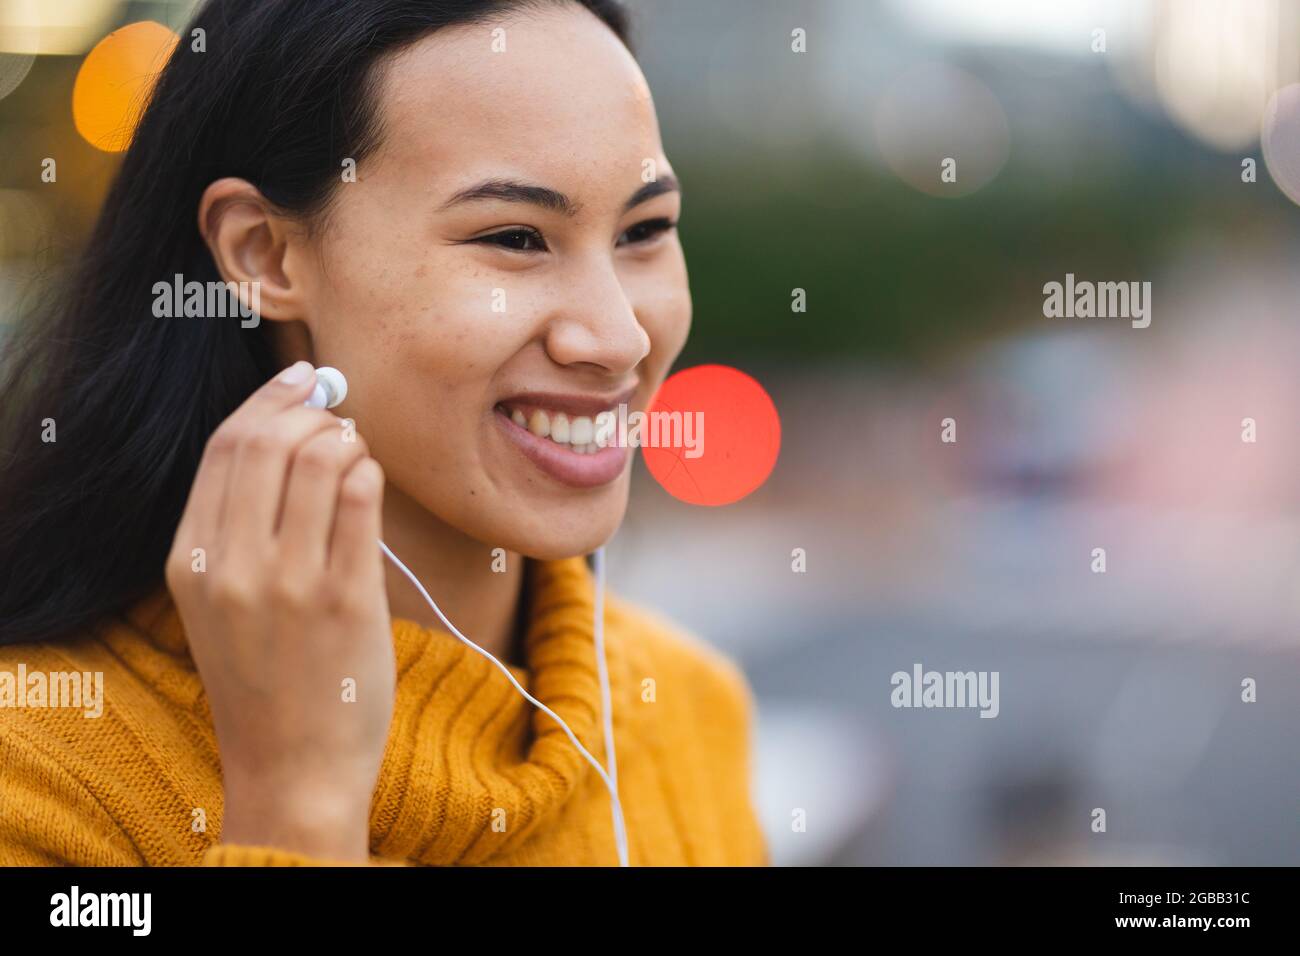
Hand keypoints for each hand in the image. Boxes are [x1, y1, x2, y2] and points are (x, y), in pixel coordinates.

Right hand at [165, 360, 392, 861]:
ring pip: (318, 460)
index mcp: (191, 562)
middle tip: (336, 406)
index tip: (300, 380)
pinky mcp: (345, 599)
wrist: (293, 766)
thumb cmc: (266, 678)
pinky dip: (369, 472)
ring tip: (356, 450)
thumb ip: (239, 528)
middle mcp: (232, 567)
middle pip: (266, 442)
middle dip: (309, 408)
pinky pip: (360, 500)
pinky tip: (371, 480)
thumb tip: (291, 432)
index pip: (223, 448)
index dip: (268, 402)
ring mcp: (288, 582)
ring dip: (345, 437)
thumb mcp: (222, 604)